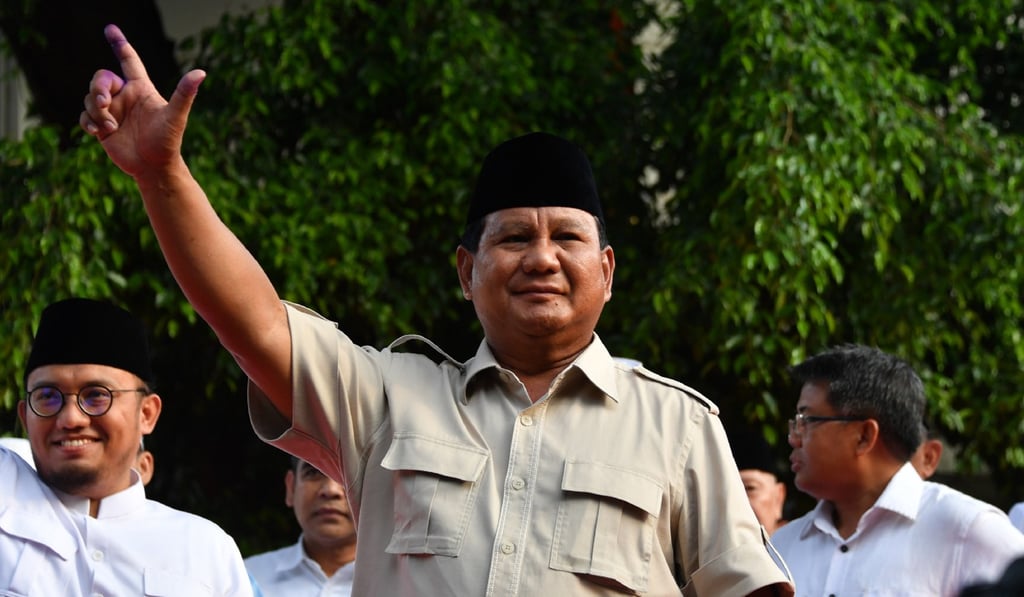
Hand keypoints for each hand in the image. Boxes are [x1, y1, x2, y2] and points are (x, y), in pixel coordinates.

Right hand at [80, 24, 205, 178]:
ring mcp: (113, 111)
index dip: (119, 43)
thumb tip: (201, 72)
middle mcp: (125, 97)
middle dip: (98, 88)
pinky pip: (84, 116)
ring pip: (89, 98)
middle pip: (101, 78)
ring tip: (112, 127)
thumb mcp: (176, 116)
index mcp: (141, 89)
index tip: (110, 28)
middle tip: (104, 103)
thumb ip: (184, 93)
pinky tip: (98, 132)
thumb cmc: (168, 141)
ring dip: (96, 111)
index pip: (128, 60)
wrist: (155, 167)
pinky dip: (88, 122)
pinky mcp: (103, 127)